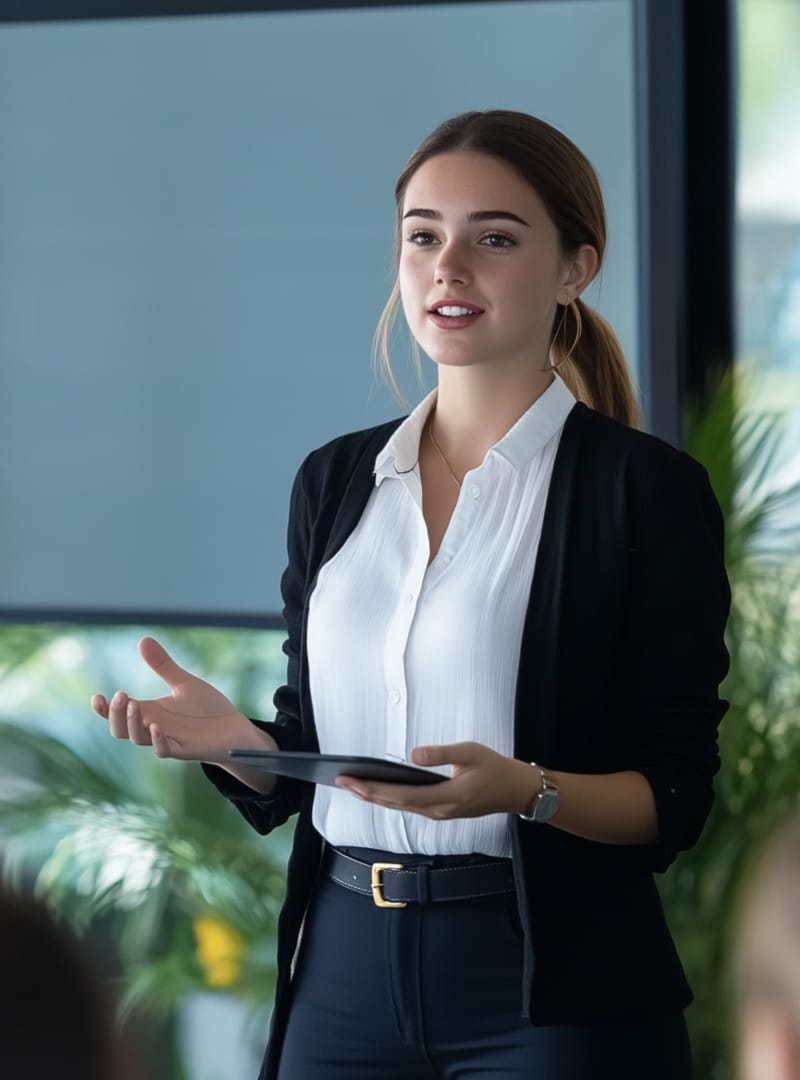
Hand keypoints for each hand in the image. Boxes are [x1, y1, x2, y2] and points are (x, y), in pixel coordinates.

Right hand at [91, 636, 259, 763]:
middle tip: (121, 696)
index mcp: (150, 712)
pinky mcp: (184, 750)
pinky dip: (157, 740)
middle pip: (121, 729)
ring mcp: (167, 740)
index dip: (104, 709)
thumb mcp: (183, 683)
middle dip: (115, 714)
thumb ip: (163, 665)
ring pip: (138, 739)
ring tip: (134, 705)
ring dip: (133, 724)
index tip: (96, 697)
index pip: (118, 714)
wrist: (234, 728)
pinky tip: (156, 726)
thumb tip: (142, 639)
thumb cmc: (207, 708)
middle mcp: (153, 727)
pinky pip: (164, 750)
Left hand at [335, 742, 539, 819]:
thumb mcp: (470, 752)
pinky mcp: (440, 811)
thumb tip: (413, 755)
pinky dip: (389, 799)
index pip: (400, 795)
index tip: (351, 780)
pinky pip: (408, 806)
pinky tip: (378, 791)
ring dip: (375, 797)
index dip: (373, 789)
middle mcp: (439, 810)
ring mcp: (439, 813)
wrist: (515, 791)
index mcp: (446, 797)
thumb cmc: (495, 769)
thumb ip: (441, 754)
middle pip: (395, 804)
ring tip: (353, 785)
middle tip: (341, 781)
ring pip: (400, 807)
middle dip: (366, 793)